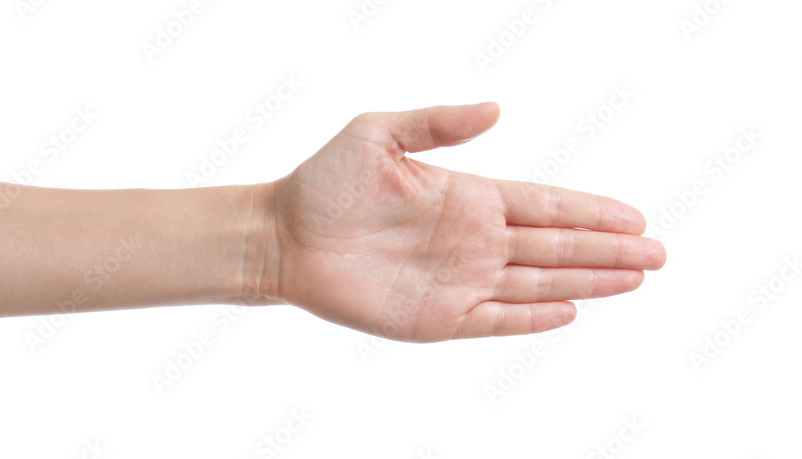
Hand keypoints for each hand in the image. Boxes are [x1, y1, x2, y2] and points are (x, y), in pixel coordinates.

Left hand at [266, 103, 665, 342]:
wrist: (282, 235)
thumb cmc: (325, 182)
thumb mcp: (379, 133)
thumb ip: (438, 123)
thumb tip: (497, 108)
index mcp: (467, 196)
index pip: (545, 204)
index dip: (591, 211)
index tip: (634, 216)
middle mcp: (473, 240)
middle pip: (555, 246)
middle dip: (607, 251)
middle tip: (658, 254)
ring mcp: (458, 281)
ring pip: (537, 282)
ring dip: (586, 282)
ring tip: (634, 279)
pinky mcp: (435, 318)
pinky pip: (496, 319)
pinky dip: (531, 318)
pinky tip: (570, 311)